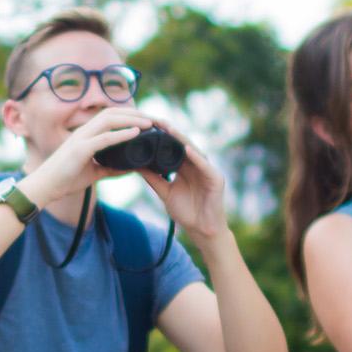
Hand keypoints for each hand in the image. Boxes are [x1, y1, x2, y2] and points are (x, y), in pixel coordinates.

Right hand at [17, 107, 156, 211]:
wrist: (45, 187)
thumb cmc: (65, 180)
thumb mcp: (93, 173)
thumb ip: (110, 168)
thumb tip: (131, 169)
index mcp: (86, 135)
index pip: (110, 116)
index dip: (129, 115)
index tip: (147, 121)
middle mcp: (84, 132)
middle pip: (112, 113)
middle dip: (134, 113)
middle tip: (154, 119)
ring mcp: (81, 139)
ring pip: (109, 120)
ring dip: (131, 119)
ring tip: (149, 123)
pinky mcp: (80, 150)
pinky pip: (104, 138)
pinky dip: (121, 134)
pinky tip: (135, 134)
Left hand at [136, 118, 229, 237]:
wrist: (202, 230)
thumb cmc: (186, 212)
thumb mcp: (165, 192)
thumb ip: (152, 178)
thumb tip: (135, 165)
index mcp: (185, 166)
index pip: (171, 146)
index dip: (160, 136)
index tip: (144, 126)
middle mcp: (196, 164)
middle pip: (181, 144)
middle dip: (168, 132)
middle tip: (153, 120)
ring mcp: (207, 169)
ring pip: (193, 150)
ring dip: (181, 139)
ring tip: (167, 128)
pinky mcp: (216, 178)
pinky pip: (204, 165)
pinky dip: (195, 156)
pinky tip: (186, 149)